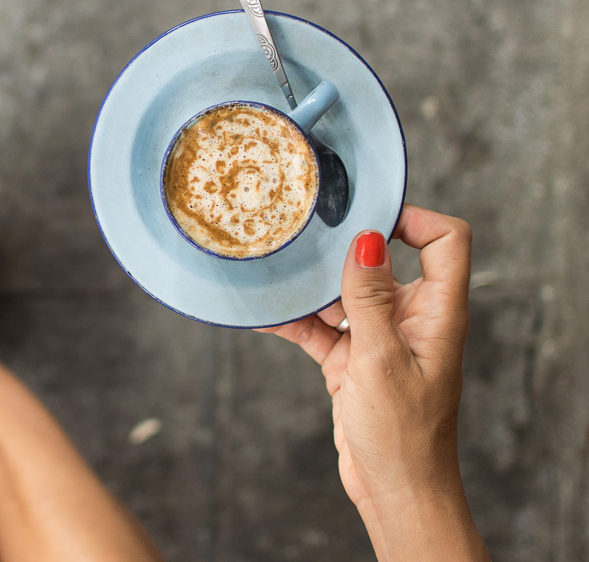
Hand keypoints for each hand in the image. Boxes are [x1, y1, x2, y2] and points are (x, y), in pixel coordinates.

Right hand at [260, 205, 488, 560]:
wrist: (394, 490)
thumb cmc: (403, 434)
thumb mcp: (382, 359)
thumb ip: (370, 298)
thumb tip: (367, 240)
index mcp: (436, 311)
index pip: (444, 241)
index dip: (413, 218)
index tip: (366, 214)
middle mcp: (411, 318)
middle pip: (383, 261)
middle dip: (344, 247)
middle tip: (306, 231)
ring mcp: (379, 338)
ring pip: (343, 294)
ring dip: (311, 286)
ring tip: (275, 267)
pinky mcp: (352, 360)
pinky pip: (319, 328)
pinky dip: (293, 321)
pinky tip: (261, 313)